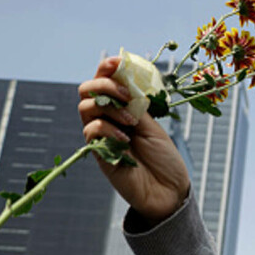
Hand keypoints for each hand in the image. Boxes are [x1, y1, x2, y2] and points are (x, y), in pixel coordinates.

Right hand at [78, 57, 190, 221]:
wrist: (169, 193)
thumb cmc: (165, 160)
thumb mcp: (153, 127)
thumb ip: (136, 105)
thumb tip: (126, 79)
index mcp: (122, 109)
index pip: (105, 80)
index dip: (107, 67)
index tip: (118, 61)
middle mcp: (108, 120)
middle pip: (87, 89)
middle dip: (105, 84)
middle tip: (127, 94)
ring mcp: (101, 136)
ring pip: (85, 107)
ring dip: (109, 106)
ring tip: (132, 121)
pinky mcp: (98, 154)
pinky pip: (91, 131)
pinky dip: (107, 128)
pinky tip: (125, 140)